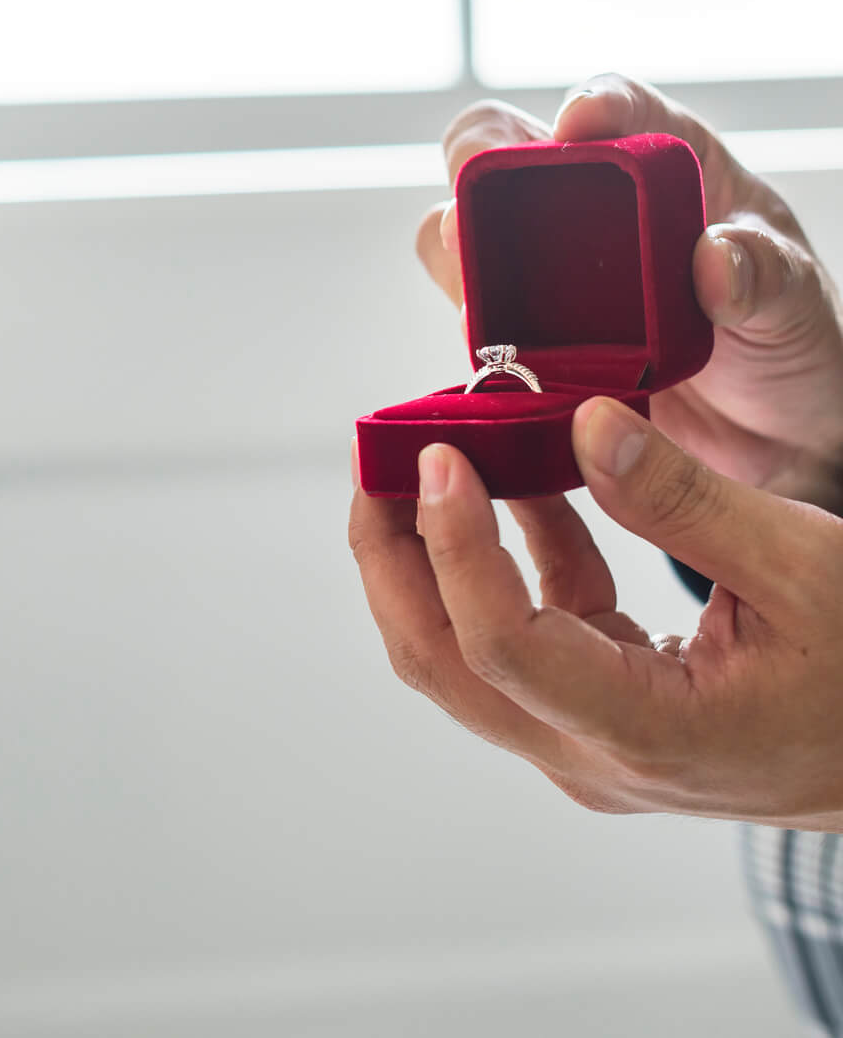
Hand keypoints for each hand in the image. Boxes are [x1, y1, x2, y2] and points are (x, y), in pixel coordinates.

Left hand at [350, 404, 842, 826]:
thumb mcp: (810, 570)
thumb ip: (685, 500)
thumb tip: (582, 422)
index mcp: (644, 731)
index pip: (501, 644)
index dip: (452, 546)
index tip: (436, 457)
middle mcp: (591, 752)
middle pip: (442, 659)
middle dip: (392, 553)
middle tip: (376, 455)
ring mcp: (585, 742)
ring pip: (463, 655)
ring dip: (431, 556)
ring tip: (421, 458)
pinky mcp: (596, 714)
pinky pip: (521, 636)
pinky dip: (507, 559)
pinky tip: (515, 484)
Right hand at [416, 75, 842, 507]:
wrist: (767, 434)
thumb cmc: (788, 343)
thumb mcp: (797, 302)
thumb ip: (765, 272)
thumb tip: (714, 258)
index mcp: (665, 168)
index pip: (621, 108)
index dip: (593, 104)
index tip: (577, 125)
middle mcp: (590, 208)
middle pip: (500, 149)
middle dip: (476, 167)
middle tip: (477, 220)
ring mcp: (547, 272)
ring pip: (461, 234)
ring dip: (460, 259)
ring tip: (484, 303)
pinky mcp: (523, 336)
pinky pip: (473, 320)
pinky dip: (473, 333)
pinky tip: (504, 361)